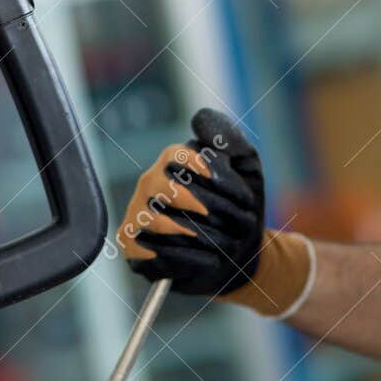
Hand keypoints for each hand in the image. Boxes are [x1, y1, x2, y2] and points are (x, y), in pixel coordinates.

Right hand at [116, 107, 264, 295]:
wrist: (239, 254)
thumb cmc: (239, 208)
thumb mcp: (246, 169)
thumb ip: (231, 140)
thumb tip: (197, 120)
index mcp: (172, 161)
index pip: (183, 157)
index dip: (216, 177)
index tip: (244, 198)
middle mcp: (150, 183)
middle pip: (172, 190)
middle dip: (214, 210)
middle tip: (241, 225)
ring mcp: (137, 214)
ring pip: (159, 221)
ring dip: (202, 236)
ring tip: (226, 244)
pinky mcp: (134, 248)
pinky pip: (151, 252)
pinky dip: (187, 259)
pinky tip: (210, 260)